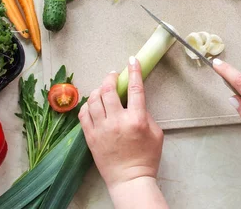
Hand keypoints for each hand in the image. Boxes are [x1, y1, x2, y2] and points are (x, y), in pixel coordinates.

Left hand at [78, 57, 163, 190]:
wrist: (130, 179)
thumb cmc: (147, 158)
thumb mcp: (156, 134)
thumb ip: (146, 115)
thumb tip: (134, 102)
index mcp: (136, 120)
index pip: (135, 89)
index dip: (133, 71)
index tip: (132, 61)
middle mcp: (117, 121)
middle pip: (108, 90)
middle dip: (110, 78)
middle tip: (113, 75)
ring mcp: (101, 129)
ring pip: (93, 99)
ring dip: (98, 90)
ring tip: (102, 89)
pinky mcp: (90, 137)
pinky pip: (83, 114)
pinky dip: (87, 105)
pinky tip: (92, 104)